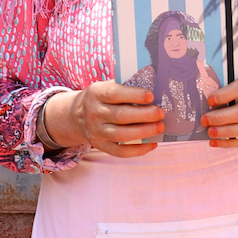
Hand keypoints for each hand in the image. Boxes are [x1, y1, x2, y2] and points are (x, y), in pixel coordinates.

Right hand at [43, 81, 165, 156]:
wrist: (77, 115)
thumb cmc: (101, 98)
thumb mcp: (105, 86)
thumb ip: (124, 86)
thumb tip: (153, 88)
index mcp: (96, 93)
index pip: (115, 94)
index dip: (133, 95)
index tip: (151, 96)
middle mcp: (94, 113)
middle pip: (120, 116)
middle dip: (143, 115)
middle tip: (160, 113)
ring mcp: (96, 131)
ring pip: (121, 135)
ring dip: (143, 132)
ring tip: (160, 126)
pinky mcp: (101, 145)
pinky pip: (120, 152)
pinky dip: (138, 150)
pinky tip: (152, 144)